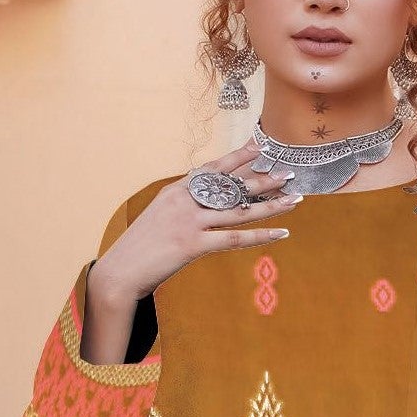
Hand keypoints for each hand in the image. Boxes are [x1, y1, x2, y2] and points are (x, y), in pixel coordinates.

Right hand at [80, 138, 300, 364]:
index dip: (238, 156)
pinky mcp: (192, 245)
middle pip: (231, 186)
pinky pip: (233, 238)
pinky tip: (281, 232)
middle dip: (262, 178)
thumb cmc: (143, 246)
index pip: (212, 168)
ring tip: (295, 199)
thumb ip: (184, 206)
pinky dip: (260, 235)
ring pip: (238, 210)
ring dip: (270, 204)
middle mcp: (184, 201)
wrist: (121, 270)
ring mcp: (188, 222)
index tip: (260, 146)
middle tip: (289, 172)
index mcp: (176, 190)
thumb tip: (207, 203)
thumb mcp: (162, 217)